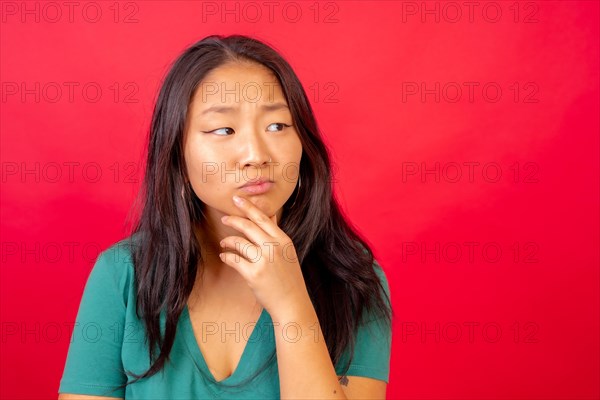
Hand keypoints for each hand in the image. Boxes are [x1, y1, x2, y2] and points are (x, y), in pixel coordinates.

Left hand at [219, 195, 310, 320]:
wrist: (292, 303)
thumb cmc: (289, 278)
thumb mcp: (287, 252)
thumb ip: (276, 234)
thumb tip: (271, 216)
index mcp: (283, 240)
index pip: (263, 218)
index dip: (248, 207)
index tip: (237, 199)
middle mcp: (274, 247)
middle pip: (249, 226)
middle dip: (234, 220)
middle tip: (224, 218)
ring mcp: (264, 260)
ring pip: (239, 242)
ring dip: (228, 241)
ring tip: (224, 243)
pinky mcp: (253, 274)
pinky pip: (234, 259)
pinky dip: (227, 256)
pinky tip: (225, 256)